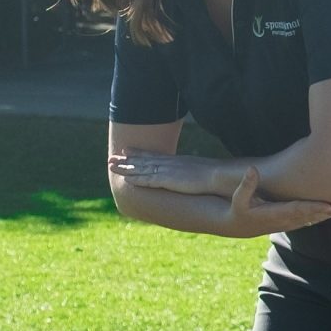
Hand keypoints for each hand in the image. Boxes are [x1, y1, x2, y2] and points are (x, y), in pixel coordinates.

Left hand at [110, 148, 239, 196]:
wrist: (220, 176)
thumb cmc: (215, 175)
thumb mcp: (201, 171)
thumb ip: (193, 172)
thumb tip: (194, 176)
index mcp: (176, 162)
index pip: (154, 156)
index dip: (139, 153)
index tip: (127, 150)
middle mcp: (169, 164)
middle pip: (143, 160)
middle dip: (126, 159)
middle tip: (111, 158)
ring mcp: (167, 171)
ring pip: (141, 169)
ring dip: (125, 168)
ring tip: (110, 166)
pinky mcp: (168, 180)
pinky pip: (148, 180)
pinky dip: (136, 179)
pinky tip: (126, 180)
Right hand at [222, 166, 330, 235]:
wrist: (238, 226)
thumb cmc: (238, 209)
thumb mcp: (238, 198)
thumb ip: (246, 185)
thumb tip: (252, 169)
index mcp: (273, 215)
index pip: (297, 211)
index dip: (312, 208)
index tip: (327, 206)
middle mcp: (284, 221)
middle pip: (310, 216)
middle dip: (328, 212)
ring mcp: (288, 223)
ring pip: (313, 219)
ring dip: (330, 215)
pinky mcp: (290, 222)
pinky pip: (310, 219)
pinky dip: (323, 215)